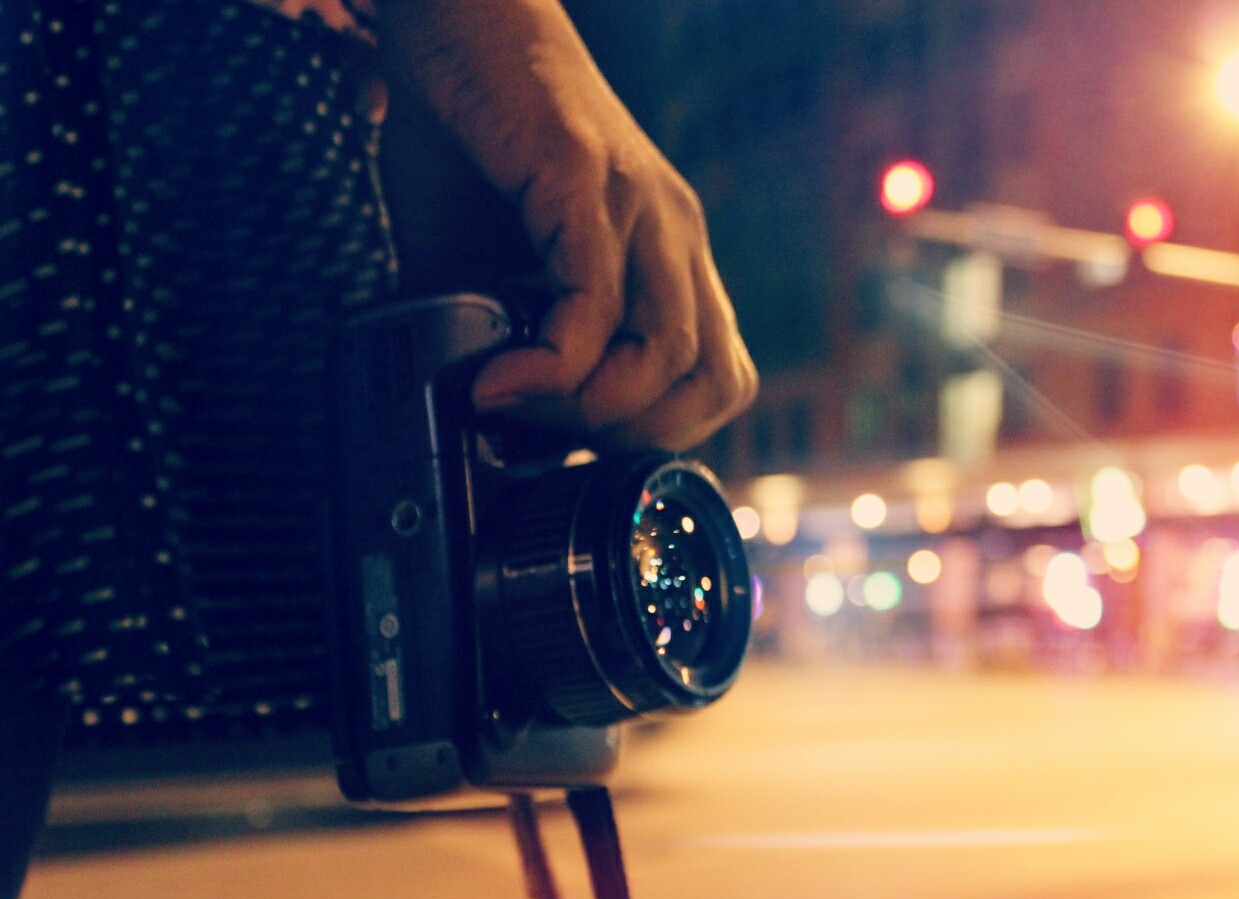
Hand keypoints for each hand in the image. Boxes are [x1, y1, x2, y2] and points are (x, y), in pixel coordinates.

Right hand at [377, 0, 756, 450]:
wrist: (445, 14)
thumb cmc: (463, 136)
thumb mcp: (481, 265)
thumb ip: (498, 341)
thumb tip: (480, 429)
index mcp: (667, 258)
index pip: (719, 379)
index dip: (656, 431)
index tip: (573, 441)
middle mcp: (673, 236)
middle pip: (717, 383)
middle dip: (633, 437)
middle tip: (545, 435)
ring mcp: (641, 206)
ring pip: (671, 355)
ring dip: (590, 411)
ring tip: (513, 406)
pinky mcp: (585, 178)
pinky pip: (597, 300)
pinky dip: (552, 364)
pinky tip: (498, 379)